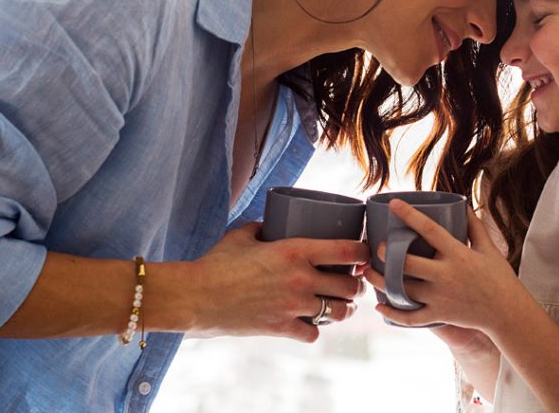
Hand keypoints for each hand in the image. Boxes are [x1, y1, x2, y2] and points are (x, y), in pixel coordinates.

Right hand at [184, 223, 368, 341]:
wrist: (195, 297)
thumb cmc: (216, 263)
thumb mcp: (242, 235)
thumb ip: (262, 227)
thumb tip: (270, 224)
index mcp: (295, 251)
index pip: (348, 250)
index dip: (363, 252)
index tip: (364, 253)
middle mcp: (301, 279)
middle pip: (350, 285)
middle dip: (356, 285)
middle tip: (352, 282)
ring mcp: (293, 306)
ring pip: (339, 312)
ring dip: (343, 309)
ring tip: (340, 306)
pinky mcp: (282, 328)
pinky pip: (314, 333)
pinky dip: (314, 329)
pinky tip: (310, 323)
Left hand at [362, 200, 519, 332]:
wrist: (509, 313)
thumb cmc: (500, 278)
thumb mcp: (489, 248)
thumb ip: (475, 226)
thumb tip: (462, 204)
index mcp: (458, 254)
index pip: (429, 229)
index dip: (409, 215)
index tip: (393, 203)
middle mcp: (446, 275)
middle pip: (407, 262)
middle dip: (387, 253)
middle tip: (376, 247)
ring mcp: (440, 297)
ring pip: (402, 289)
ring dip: (380, 281)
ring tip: (366, 272)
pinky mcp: (439, 315)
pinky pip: (410, 317)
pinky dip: (392, 313)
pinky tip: (379, 306)